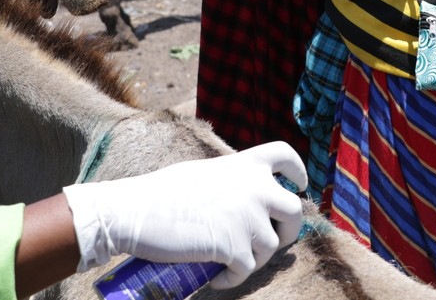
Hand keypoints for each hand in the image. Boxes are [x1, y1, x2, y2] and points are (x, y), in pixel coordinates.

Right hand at [62, 141, 307, 288]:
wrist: (136, 211)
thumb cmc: (160, 193)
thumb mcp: (204, 175)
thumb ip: (230, 181)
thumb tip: (244, 198)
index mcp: (244, 164)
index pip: (285, 156)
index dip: (298, 172)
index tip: (299, 185)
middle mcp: (254, 187)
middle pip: (294, 211)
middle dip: (289, 230)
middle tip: (275, 240)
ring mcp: (247, 217)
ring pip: (271, 247)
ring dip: (255, 258)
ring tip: (231, 262)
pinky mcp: (235, 247)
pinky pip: (248, 270)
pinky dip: (234, 278)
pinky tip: (218, 278)